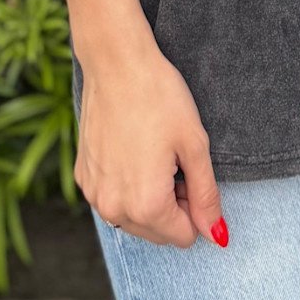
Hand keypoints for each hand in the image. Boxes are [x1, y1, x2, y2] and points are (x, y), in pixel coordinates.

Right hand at [74, 39, 228, 248]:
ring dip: (147, 198)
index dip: (193, 205)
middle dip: (171, 205)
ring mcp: (93, 193)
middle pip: (157, 232)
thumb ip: (206, 197)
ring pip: (133, 218)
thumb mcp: (194, 145)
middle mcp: (113, 208)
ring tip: (151, 153)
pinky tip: (130, 149)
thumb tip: (217, 235)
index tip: (188, 170)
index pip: (183, 236)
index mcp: (146, 205)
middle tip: (172, 160)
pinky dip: (125, 185)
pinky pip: (111, 198)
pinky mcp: (82, 176)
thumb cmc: (160, 98)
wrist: (116, 62)